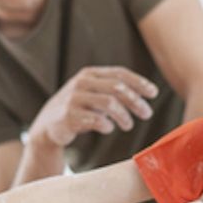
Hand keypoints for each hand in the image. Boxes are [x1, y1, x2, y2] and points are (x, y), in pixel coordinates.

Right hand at [27, 66, 157, 148]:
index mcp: (90, 74)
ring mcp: (74, 99)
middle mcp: (82, 83)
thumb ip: (114, 91)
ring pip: (109, 103)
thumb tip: (146, 94)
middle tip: (147, 114)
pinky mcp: (69, 116)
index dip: (139, 82)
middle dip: (135, 101)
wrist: (49, 125)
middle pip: (117, 88)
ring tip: (128, 125)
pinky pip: (95, 120)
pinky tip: (109, 128)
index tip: (153, 93)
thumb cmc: (80, 108)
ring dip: (124, 116)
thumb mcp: (94, 94)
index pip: (119, 73)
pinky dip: (106, 125)